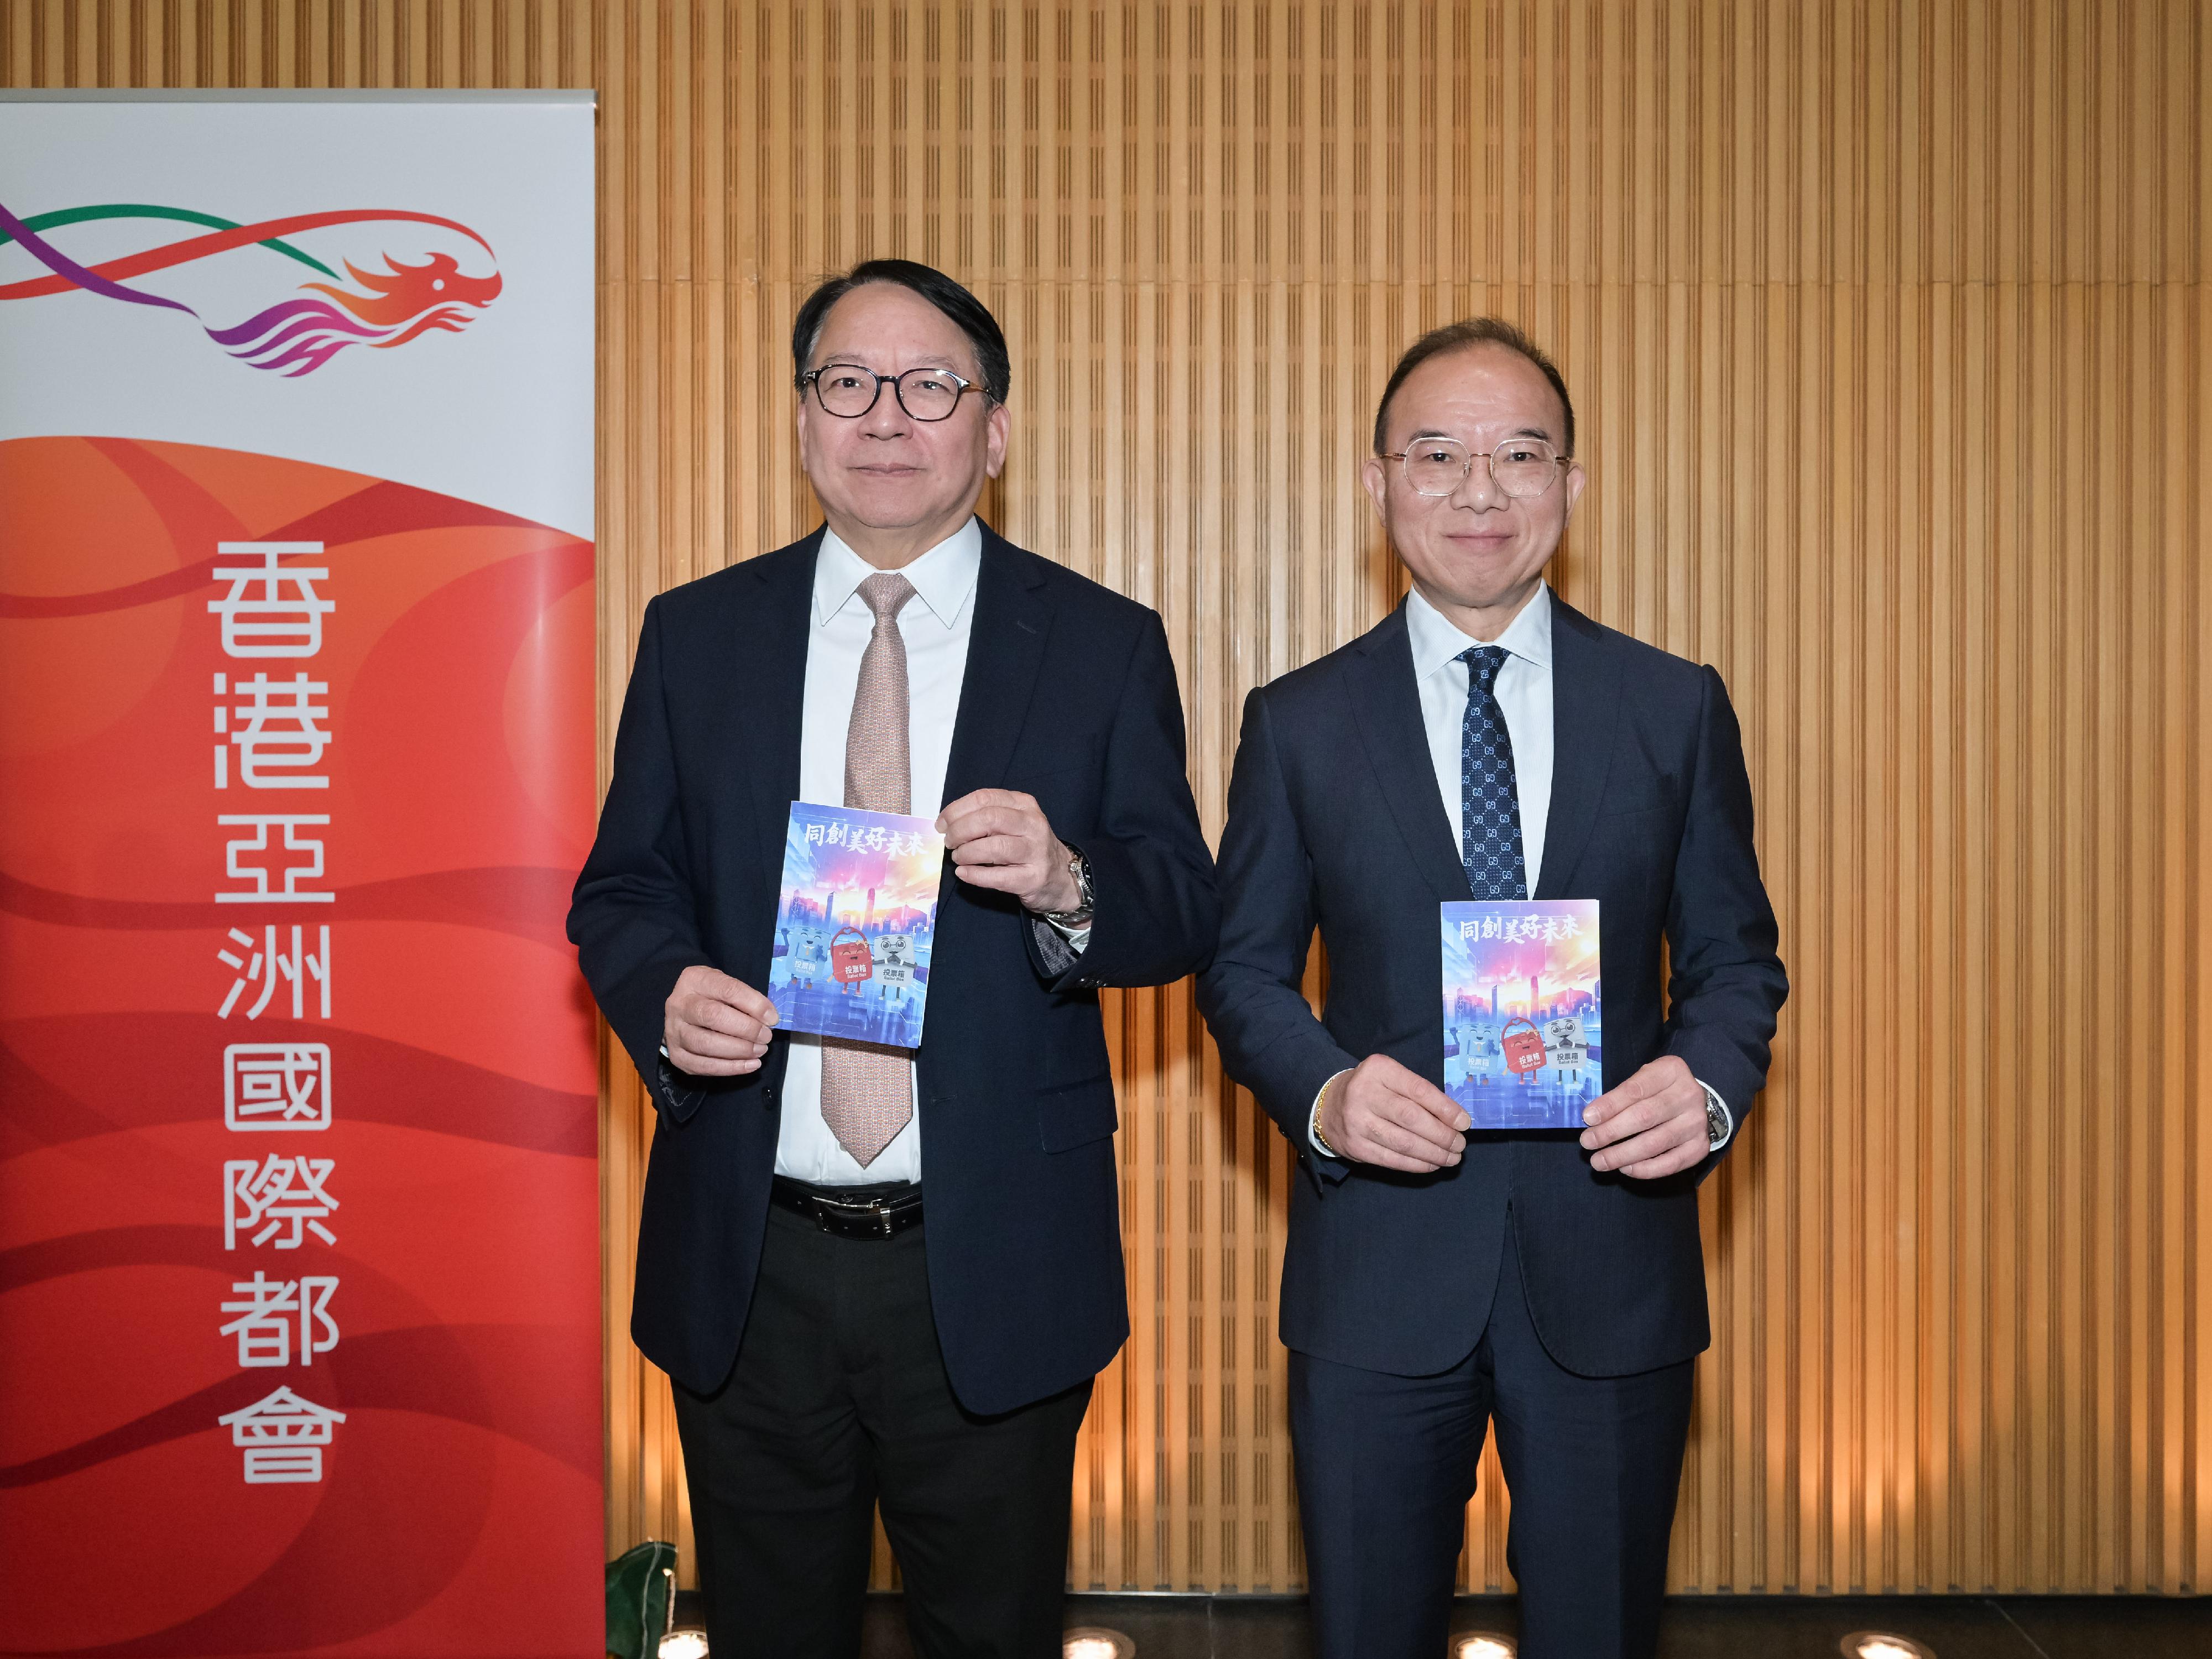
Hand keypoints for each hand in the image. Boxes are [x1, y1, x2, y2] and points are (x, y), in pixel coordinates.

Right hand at [663, 965, 778, 1076]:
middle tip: (766, 1036)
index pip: (727, 990)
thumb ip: (746, 998)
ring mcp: (673, 1031)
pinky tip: (750, 1065)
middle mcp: (679, 1005)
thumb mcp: (726, 986)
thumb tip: (769, 1018)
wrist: (683, 1012)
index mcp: (694, 980)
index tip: (772, 1018)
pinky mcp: (676, 1055)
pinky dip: (730, 1068)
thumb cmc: (711, 997)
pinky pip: (703, 1066)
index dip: (753, 1004)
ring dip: (739, 1051)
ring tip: (760, 1050)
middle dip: (746, 1029)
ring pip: (706, 1044)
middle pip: (713, 1017)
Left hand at [936, 788, 1080, 912]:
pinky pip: (998, 876)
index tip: (942, 824)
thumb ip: (986, 817)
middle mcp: (1033, 824)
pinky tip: (964, 873)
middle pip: (989, 819)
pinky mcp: (1033, 878)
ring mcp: (1036, 851)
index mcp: (1024, 804)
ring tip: (958, 858)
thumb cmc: (1027, 846)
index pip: (985, 798)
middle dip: (960, 830)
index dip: (956, 810)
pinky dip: (975, 875)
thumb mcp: (1014, 822)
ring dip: (967, 852)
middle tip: (949, 843)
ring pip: (994, 847)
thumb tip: (947, 823)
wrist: (1061, 877)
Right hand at [1319, 1054, 1469, 1172]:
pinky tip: (1432, 1164)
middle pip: (1412, 1118)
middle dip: (1442, 1135)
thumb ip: (1418, 1092)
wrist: (1328, 1106)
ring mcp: (1357, 1122)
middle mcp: (1364, 1094)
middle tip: (1460, 1144)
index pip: (1419, 1090)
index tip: (1464, 1123)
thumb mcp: (1391, 1078)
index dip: (1445, 1109)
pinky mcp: (1355, 1147)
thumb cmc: (1372, 1090)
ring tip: (1452, 1157)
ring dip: (1434, 1154)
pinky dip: (1417, 1164)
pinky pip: (1392, 1160)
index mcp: (1378, 1070)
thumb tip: (1455, 1119)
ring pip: (1404, 1143)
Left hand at [1579, 1054, 1709, 1177]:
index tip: (1588, 1118)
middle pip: (1644, 1117)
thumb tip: (1592, 1118)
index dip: (1610, 1105)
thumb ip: (1621, 1094)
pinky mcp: (1700, 1146)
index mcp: (1671, 1071)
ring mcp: (1697, 1123)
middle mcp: (1689, 1095)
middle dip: (1611, 1132)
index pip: (1636, 1089)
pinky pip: (1671, 1163)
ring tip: (1599, 1161)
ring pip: (1655, 1143)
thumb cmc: (1659, 1089)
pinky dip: (1646, 1169)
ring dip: (1623, 1155)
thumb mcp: (1643, 1079)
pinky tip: (1625, 1168)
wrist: (1694, 1102)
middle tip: (1588, 1142)